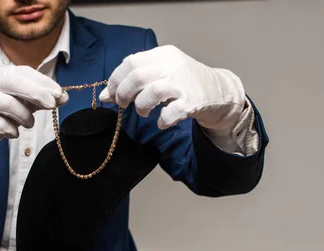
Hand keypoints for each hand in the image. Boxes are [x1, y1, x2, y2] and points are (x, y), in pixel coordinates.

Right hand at [0, 66, 67, 156]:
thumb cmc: (5, 112)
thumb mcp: (25, 102)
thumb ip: (43, 99)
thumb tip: (64, 97)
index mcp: (3, 73)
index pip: (26, 72)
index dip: (44, 82)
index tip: (60, 93)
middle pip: (15, 83)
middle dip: (37, 93)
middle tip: (52, 105)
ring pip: (8, 104)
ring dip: (25, 117)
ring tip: (29, 123)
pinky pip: (1, 125)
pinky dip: (12, 130)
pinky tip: (13, 132)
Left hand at [100, 45, 245, 132]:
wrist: (218, 91)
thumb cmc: (183, 83)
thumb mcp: (160, 72)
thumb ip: (134, 80)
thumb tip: (105, 95)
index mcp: (162, 55)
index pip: (131, 62)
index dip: (115, 80)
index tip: (109, 94)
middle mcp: (172, 65)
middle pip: (138, 76)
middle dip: (124, 93)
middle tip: (123, 105)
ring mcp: (183, 83)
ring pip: (152, 93)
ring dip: (141, 106)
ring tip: (143, 112)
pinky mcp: (192, 101)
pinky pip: (171, 113)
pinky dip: (162, 120)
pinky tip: (161, 122)